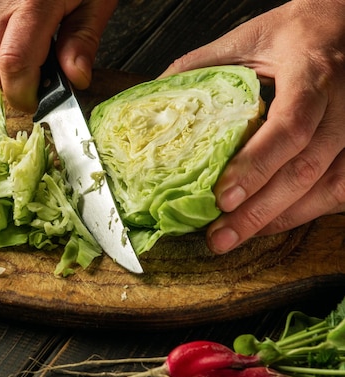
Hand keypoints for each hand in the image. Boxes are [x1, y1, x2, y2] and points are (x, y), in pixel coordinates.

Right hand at [0, 0, 116, 111]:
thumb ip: (83, 38)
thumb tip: (77, 79)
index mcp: (31, 4)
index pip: (13, 66)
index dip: (24, 94)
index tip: (39, 100)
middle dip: (9, 85)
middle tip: (36, 76)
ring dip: (0, 61)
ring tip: (28, 37)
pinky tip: (12, 21)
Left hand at [160, 0, 344, 253]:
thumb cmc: (295, 33)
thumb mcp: (247, 38)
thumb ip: (201, 66)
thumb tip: (156, 99)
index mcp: (311, 73)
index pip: (291, 125)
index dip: (258, 164)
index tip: (223, 197)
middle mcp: (343, 104)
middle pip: (307, 168)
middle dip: (260, 210)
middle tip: (219, 237)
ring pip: (330, 187)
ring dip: (280, 219)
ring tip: (236, 238)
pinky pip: (342, 190)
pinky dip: (305, 213)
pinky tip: (271, 223)